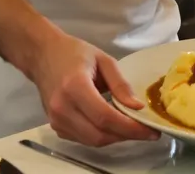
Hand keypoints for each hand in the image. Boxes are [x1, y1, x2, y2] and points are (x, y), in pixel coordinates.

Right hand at [28, 31, 159, 146]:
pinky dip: (101, 136)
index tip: (151, 130)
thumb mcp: (104, 60)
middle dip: (126, 136)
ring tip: (131, 127)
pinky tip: (112, 125)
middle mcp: (62, 107)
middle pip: (99, 135)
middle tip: (146, 130)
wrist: (42, 55)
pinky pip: (83, 139)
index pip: (105, 117)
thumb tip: (137, 108)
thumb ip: (121, 84)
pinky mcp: (55, 126)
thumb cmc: (74, 53)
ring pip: (92, 141)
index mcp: (75, 87)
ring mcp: (56, 119)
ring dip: (115, 138)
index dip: (130, 128)